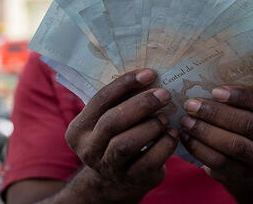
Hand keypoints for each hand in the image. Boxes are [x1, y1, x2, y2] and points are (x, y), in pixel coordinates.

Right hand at [65, 69, 177, 201]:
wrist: (118, 178)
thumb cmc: (118, 136)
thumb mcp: (110, 118)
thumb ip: (121, 99)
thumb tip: (148, 75)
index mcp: (79, 129)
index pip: (100, 100)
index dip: (125, 84)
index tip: (149, 74)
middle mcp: (89, 149)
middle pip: (112, 122)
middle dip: (141, 105)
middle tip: (164, 94)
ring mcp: (109, 167)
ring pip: (127, 143)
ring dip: (151, 126)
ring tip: (165, 117)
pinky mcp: (132, 179)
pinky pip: (149, 160)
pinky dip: (165, 144)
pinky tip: (172, 134)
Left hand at [180, 86, 252, 188]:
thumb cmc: (252, 124)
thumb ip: (243, 97)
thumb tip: (210, 82)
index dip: (242, 96)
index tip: (215, 90)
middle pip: (249, 125)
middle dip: (217, 113)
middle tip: (192, 104)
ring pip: (234, 145)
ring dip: (206, 131)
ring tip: (186, 120)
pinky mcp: (244, 176)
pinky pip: (220, 162)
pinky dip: (200, 148)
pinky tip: (187, 137)